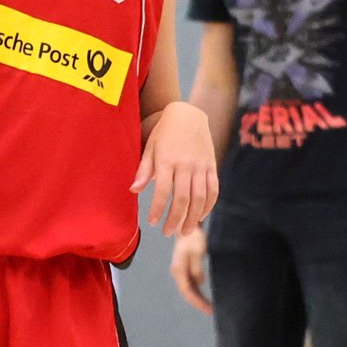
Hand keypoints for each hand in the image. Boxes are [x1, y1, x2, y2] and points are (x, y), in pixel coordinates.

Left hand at [139, 99, 215, 239]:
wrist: (188, 115)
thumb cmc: (163, 133)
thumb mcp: (150, 147)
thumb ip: (144, 170)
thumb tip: (134, 190)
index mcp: (167, 160)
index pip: (162, 190)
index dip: (157, 208)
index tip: (152, 222)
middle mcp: (186, 164)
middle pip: (182, 198)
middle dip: (175, 219)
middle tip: (167, 232)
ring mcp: (201, 166)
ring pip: (199, 197)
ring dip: (192, 218)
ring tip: (184, 231)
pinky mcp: (212, 166)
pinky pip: (213, 189)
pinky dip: (208, 205)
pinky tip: (200, 217)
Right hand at [167, 229, 210, 314]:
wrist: (187, 225)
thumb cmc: (193, 236)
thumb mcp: (198, 251)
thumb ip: (197, 267)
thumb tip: (200, 283)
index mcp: (179, 269)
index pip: (187, 291)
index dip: (198, 302)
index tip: (209, 309)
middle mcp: (178, 272)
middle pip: (187, 293)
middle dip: (199, 303)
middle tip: (212, 311)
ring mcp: (181, 271)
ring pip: (189, 290)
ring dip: (198, 298)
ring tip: (210, 306)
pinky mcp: (186, 268)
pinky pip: (191, 284)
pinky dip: (198, 291)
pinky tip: (206, 296)